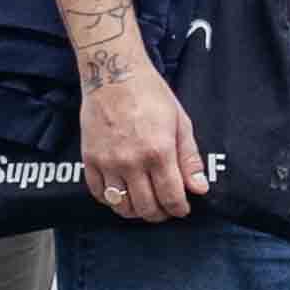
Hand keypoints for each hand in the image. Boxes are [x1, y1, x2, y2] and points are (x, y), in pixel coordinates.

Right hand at [81, 54, 206, 223]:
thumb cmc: (152, 95)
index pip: (171, 196)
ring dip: (135, 212)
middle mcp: (132, 162)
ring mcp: (108, 162)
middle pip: (146, 206)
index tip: (182, 209)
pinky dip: (111, 200)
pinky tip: (122, 195)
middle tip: (165, 210)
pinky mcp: (89, 159)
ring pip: (121, 205)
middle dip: (159, 214)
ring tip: (145, 205)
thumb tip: (200, 188)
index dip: (179, 209)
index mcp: (159, 152)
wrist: (114, 76)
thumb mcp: (180, 123)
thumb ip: (190, 158)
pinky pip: (98, 193)